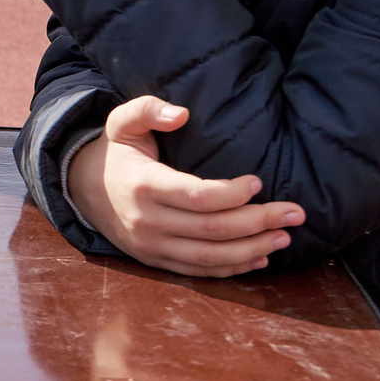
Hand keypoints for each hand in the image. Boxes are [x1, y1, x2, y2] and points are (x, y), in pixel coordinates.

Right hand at [65, 97, 302, 276]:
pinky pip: (198, 271)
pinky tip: (259, 258)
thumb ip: (147, 109)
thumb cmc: (116, 154)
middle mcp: (147, 221)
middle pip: (212, 230)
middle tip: (295, 213)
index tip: (258, 181)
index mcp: (143, 185)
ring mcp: (151, 245)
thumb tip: (182, 113)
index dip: (234, 193)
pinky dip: (231, 268)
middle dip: (259, 222)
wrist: (83, 190)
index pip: (198, 196)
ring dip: (252, 249)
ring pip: (209, 256)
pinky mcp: (155, 260)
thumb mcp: (121, 123)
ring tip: (284, 236)